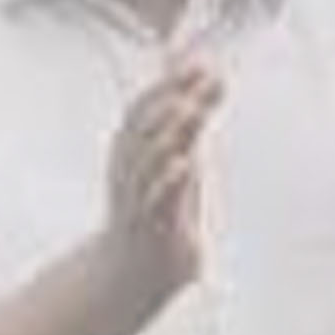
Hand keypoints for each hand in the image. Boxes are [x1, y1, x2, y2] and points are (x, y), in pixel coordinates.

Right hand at [102, 60, 222, 291]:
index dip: (172, 82)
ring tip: (192, 109)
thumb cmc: (158, 209)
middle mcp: (128, 165)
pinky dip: (168, 179)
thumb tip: (205, 79)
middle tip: (203, 77)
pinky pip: (154, 198)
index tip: (203, 64)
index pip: (148, 106)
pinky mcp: (145, 224)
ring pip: (148, 156)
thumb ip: (188, 122)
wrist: (131, 270)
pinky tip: (185, 162)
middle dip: (174, 97)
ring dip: (170, 131)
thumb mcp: (173, 160)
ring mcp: (135, 194)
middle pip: (147, 124)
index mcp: (132, 147)